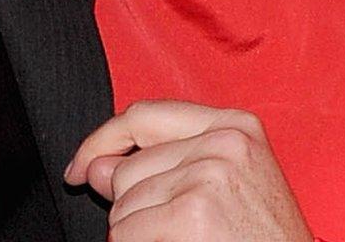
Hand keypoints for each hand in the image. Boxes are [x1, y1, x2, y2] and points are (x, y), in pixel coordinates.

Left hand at [65, 100, 313, 241]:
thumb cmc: (264, 240)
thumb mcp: (223, 189)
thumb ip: (160, 168)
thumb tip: (93, 167)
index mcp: (235, 127)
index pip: (143, 115)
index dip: (102, 140)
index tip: (80, 167)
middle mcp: (223, 143)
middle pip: (127, 168)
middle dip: (134, 206)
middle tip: (180, 231)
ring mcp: (208, 177)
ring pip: (122, 206)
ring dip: (138, 235)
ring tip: (188, 241)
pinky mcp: (193, 215)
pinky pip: (126, 234)